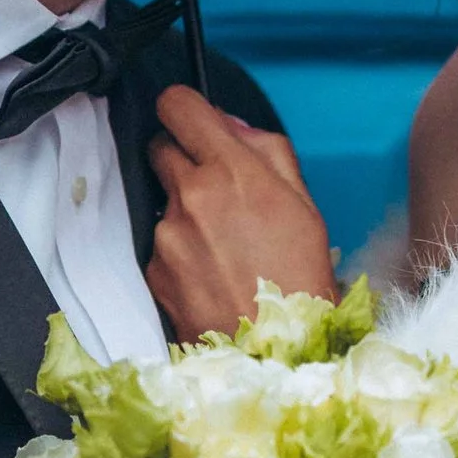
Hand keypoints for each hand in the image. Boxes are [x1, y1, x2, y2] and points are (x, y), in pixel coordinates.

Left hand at [148, 83, 335, 336]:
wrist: (278, 351)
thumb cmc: (301, 279)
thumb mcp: (304, 203)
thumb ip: (266, 151)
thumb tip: (232, 126)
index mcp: (231, 171)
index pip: (177, 106)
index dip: (183, 107)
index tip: (191, 117)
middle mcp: (190, 196)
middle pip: (160, 147)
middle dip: (183, 157)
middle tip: (216, 187)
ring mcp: (166, 235)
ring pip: (164, 200)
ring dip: (185, 210)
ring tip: (224, 246)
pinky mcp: (154, 270)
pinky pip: (161, 243)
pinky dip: (180, 250)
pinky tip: (211, 272)